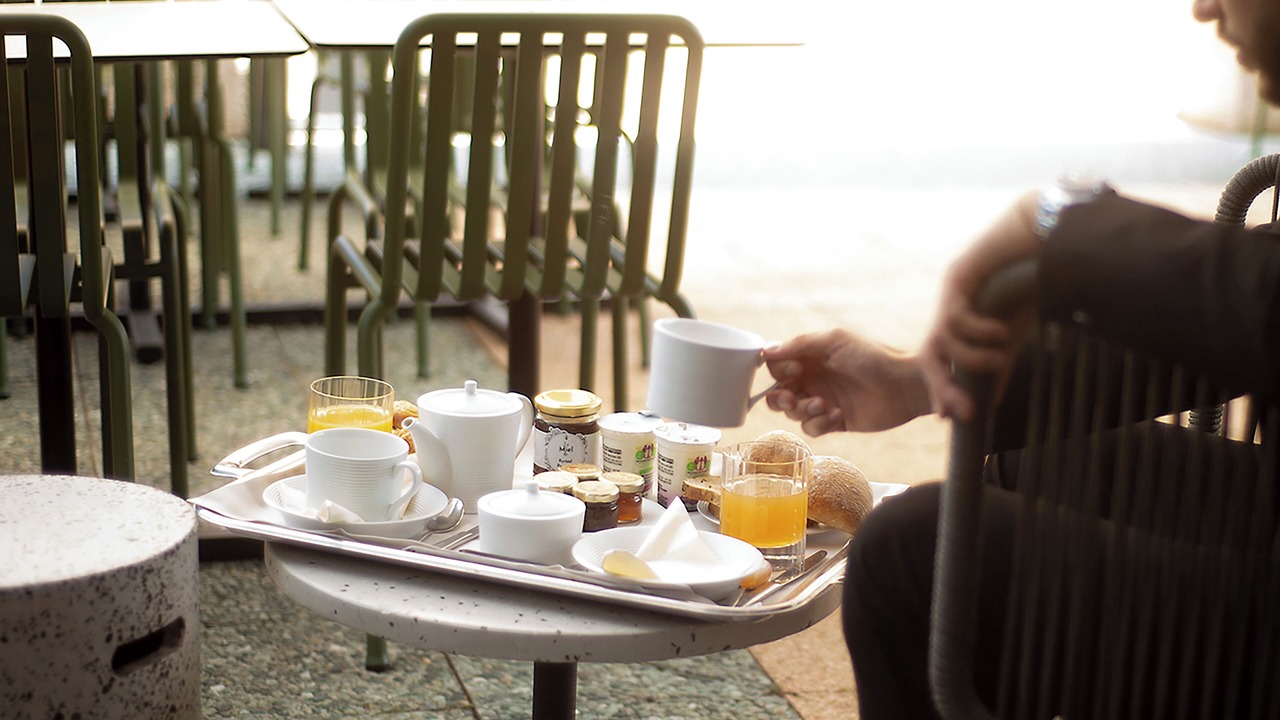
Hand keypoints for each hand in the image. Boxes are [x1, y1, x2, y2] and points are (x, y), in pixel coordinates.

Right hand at [762, 329, 932, 436]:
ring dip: (803, 411)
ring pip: (793, 414)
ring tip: (823, 405)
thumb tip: (766, 351)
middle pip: (778, 394)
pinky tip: (838, 414)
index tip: (793, 370)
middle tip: (793, 398)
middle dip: (780, 399)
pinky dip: (820, 424)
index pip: (777, 366)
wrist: (904, 385)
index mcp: (810, 358)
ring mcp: (823, 402)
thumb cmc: (872, 357)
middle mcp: (813, 380)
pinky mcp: (835, 422)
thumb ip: (800, 344)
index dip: (778, 371)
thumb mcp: (834, 341)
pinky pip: (812, 429)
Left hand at [919, 191, 1040, 419]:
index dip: (941, 390)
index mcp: (958, 324)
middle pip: (929, 355)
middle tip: (964, 411)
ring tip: (1002, 353)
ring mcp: (950, 293)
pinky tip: (1002, 333)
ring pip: (943, 339)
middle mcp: (948, 310)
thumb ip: (1000, 362)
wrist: (1042, 238)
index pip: (939, 362)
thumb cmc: (1028, 282)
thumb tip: (992, 401)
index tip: (952, 419)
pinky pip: (957, 316)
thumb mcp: (1012, 331)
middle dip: (941, 386)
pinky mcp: (957, 276)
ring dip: (972, 357)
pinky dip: (978, 332)